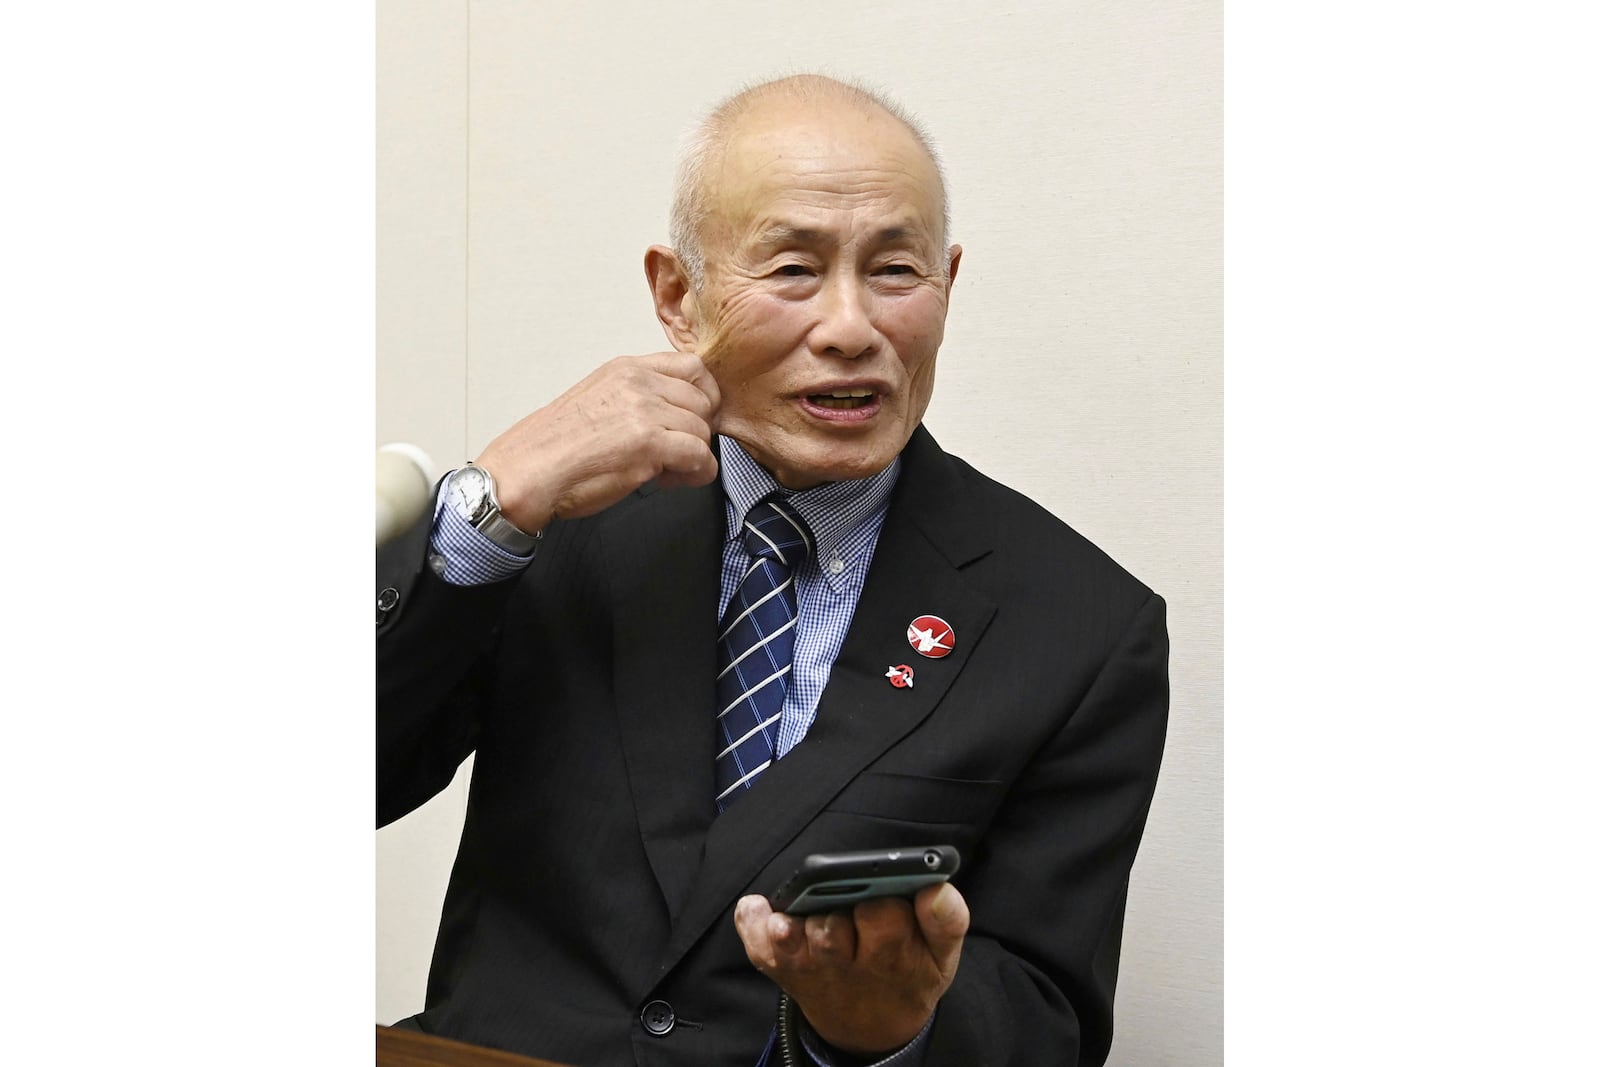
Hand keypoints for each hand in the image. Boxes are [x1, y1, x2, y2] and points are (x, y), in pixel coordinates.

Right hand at [473, 352, 720, 531]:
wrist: (526, 472)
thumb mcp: (599, 399)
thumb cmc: (554, 447)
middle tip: (674, 452)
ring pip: (704, 432)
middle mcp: (638, 383)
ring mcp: (645, 411)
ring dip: (693, 457)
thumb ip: (638, 396)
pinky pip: (700, 458)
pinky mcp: (649, 443)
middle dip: (698, 431)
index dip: (702, 398)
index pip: (693, 367)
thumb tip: (676, 412)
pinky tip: (665, 480)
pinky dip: (693, 475)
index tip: (692, 420)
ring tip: (663, 469)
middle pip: (705, 400)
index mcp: (627, 368)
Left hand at [733, 883, 968, 1055]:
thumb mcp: (941, 956)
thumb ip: (946, 921)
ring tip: (791, 918)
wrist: (872, 1026)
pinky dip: (753, 928)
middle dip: (836, 914)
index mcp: (891, 955)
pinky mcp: (783, 968)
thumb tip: (937, 889)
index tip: (885, 896)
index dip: (881, 903)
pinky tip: (757, 907)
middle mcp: (845, 963)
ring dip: (792, 926)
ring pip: (795, 941)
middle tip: (845, 906)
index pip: (882, 918)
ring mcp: (810, 967)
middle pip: (832, 930)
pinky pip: (760, 950)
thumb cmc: (907, 974)